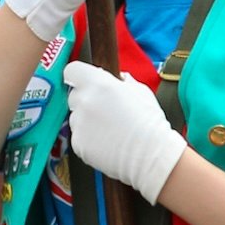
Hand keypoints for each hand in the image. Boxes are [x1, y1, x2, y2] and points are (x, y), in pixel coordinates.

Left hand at [62, 61, 187, 204]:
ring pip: (76, 117)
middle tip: (105, 110)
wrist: (151, 154)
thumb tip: (119, 78)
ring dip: (87, 121)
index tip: (84, 81)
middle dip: (86, 100)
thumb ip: (123, 81)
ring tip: (110, 129)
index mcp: (99, 84)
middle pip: (74, 95)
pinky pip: (79, 136)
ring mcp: (79, 124)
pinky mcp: (78, 143)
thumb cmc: (149, 122)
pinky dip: (88, 139)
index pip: (73, 70)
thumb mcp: (141, 91)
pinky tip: (107, 142)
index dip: (79, 76)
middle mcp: (84, 102)